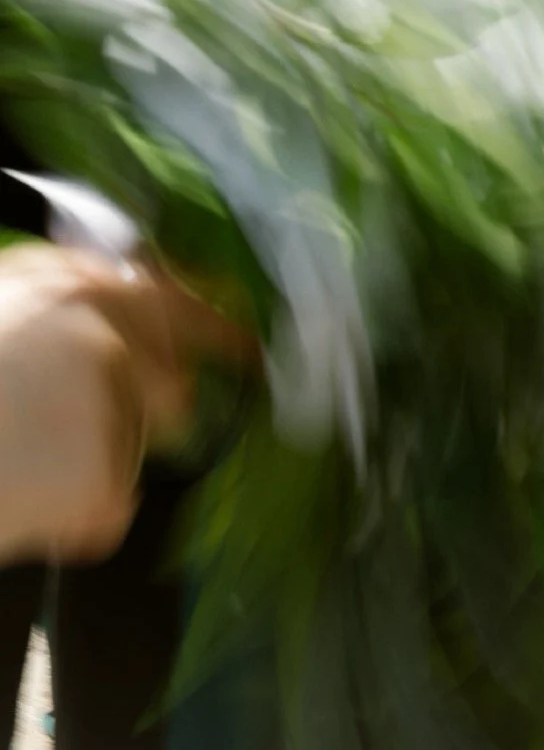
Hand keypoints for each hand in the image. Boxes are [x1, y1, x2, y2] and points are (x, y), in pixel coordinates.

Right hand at [0, 244, 249, 564]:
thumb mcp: (8, 300)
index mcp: (83, 289)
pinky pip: (108, 512)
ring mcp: (111, 408)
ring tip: (17, 464)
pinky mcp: (102, 477)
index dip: (220, 332)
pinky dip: (73, 522)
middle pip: (169, 392)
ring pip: (129, 454)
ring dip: (89, 468)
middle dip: (136, 420)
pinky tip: (21, 502)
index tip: (252, 355)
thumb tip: (136, 288)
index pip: (179, 304)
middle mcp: (111, 338)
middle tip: (59, 438)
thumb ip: (75, 292)